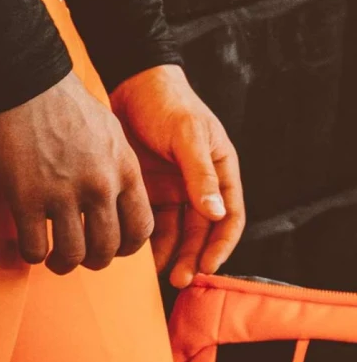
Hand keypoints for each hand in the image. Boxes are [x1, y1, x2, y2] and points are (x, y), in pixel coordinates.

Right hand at [0, 71, 152, 273]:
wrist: (26, 77)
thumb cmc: (65, 100)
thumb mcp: (110, 132)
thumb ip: (118, 167)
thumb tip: (117, 196)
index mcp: (123, 170)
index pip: (140, 229)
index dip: (127, 247)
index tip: (112, 246)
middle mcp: (98, 187)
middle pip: (106, 248)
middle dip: (95, 260)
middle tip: (81, 256)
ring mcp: (61, 193)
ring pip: (72, 254)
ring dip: (63, 263)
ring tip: (54, 259)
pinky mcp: (26, 197)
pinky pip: (34, 246)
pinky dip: (32, 254)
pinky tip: (29, 246)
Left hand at [110, 64, 244, 288]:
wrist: (131, 81)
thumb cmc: (168, 102)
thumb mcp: (188, 134)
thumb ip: (200, 173)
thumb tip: (217, 215)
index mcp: (220, 171)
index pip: (230, 216)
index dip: (222, 245)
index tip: (209, 266)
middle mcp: (200, 183)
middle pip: (202, 230)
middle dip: (194, 257)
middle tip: (180, 280)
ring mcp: (174, 186)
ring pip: (178, 230)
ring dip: (173, 253)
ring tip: (160, 274)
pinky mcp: (149, 185)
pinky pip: (153, 218)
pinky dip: (150, 237)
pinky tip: (139, 251)